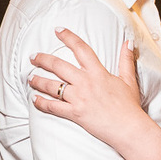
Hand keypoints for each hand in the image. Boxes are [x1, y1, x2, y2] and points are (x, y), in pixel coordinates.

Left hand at [29, 29, 146, 153]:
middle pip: (59, 66)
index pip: (81, 49)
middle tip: (33, 57)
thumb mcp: (129, 80)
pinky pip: (54, 107)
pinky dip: (42, 103)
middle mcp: (85, 83)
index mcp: (98, 73)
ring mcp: (79, 98)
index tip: (58, 31)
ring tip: (30, 78)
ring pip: (52, 86)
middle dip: (43, 59)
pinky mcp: (75, 113)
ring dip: (38, 81)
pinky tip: (35, 99)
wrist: (129, 128)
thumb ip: (126, 60)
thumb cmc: (130, 106)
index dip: (68, 37)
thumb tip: (128, 42)